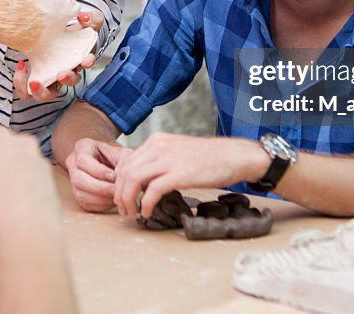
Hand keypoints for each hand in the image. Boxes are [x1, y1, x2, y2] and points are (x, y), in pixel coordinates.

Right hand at [0, 128, 59, 231]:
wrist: (21, 226)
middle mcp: (22, 143)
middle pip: (5, 155)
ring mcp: (41, 162)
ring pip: (23, 170)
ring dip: (14, 184)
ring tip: (2, 208)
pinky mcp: (53, 182)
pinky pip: (36, 186)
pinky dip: (28, 196)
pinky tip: (18, 214)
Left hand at [12, 9, 103, 100]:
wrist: (47, 34)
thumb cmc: (67, 31)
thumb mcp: (84, 22)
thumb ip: (91, 18)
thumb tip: (82, 16)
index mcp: (79, 57)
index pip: (87, 62)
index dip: (88, 62)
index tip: (86, 60)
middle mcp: (66, 71)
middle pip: (70, 82)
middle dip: (67, 80)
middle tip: (61, 74)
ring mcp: (49, 78)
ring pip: (48, 94)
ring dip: (42, 91)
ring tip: (34, 82)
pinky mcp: (34, 80)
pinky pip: (27, 90)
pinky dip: (22, 83)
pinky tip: (22, 66)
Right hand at [64, 137, 128, 212]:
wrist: (111, 162)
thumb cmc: (116, 156)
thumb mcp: (121, 152)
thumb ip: (123, 161)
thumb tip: (123, 177)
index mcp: (82, 148)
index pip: (82, 160)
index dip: (98, 170)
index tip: (113, 176)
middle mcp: (73, 164)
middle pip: (79, 179)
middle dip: (99, 187)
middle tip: (116, 190)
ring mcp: (73, 180)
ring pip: (80, 194)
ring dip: (101, 198)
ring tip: (116, 197)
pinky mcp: (79, 194)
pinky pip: (86, 204)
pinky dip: (101, 205)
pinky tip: (112, 201)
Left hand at [112, 133, 268, 218]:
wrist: (234, 156)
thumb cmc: (209, 157)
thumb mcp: (177, 151)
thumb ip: (159, 160)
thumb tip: (143, 178)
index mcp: (156, 140)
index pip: (126, 161)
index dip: (119, 182)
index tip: (122, 196)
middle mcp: (158, 146)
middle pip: (124, 171)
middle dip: (119, 193)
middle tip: (123, 209)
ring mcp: (168, 159)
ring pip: (132, 179)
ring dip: (128, 200)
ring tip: (132, 212)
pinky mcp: (179, 174)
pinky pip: (151, 190)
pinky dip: (145, 204)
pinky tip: (147, 212)